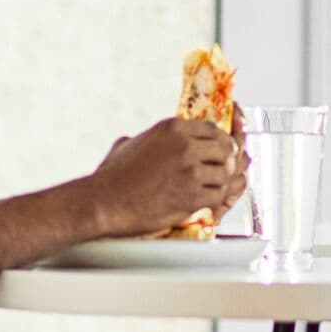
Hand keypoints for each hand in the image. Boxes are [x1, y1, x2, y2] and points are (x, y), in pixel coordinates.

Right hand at [88, 118, 240, 235]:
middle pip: (225, 148)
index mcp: (173, 128)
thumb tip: (137, 140)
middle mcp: (185, 145)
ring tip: (213, 189)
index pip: (212, 128)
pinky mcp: (192, 195)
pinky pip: (219, 195)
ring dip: (222, 183)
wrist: (104, 202)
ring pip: (226, 173)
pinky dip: (216, 201)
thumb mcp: (128, 145)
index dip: (219, 141)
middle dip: (226, 161)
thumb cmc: (112, 177)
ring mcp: (191, 170)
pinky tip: (207, 203)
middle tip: (222, 172)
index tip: (218, 151)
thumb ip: (143, 139)